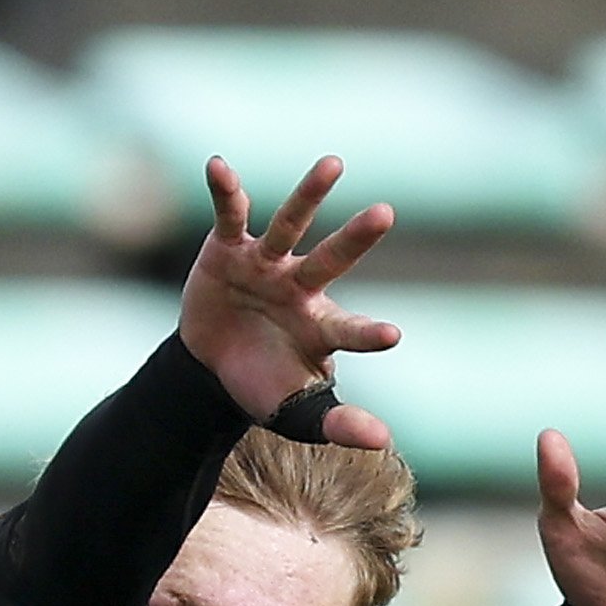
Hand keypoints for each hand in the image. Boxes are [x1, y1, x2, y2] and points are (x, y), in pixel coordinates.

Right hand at [177, 155, 400, 438]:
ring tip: (334, 164)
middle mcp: (300, 288)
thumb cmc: (264, 384)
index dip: (368, 334)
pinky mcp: (230, 249)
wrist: (212, 366)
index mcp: (320, 327)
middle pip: (331, 261)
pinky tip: (217, 165)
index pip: (349, 330)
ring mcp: (267, 264)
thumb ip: (336, 423)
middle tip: (385, 214)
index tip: (392, 335)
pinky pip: (230, 215)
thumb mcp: (296, 412)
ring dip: (310, 195)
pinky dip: (224, 190)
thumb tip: (383, 441)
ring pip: (292, 225)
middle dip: (355, 240)